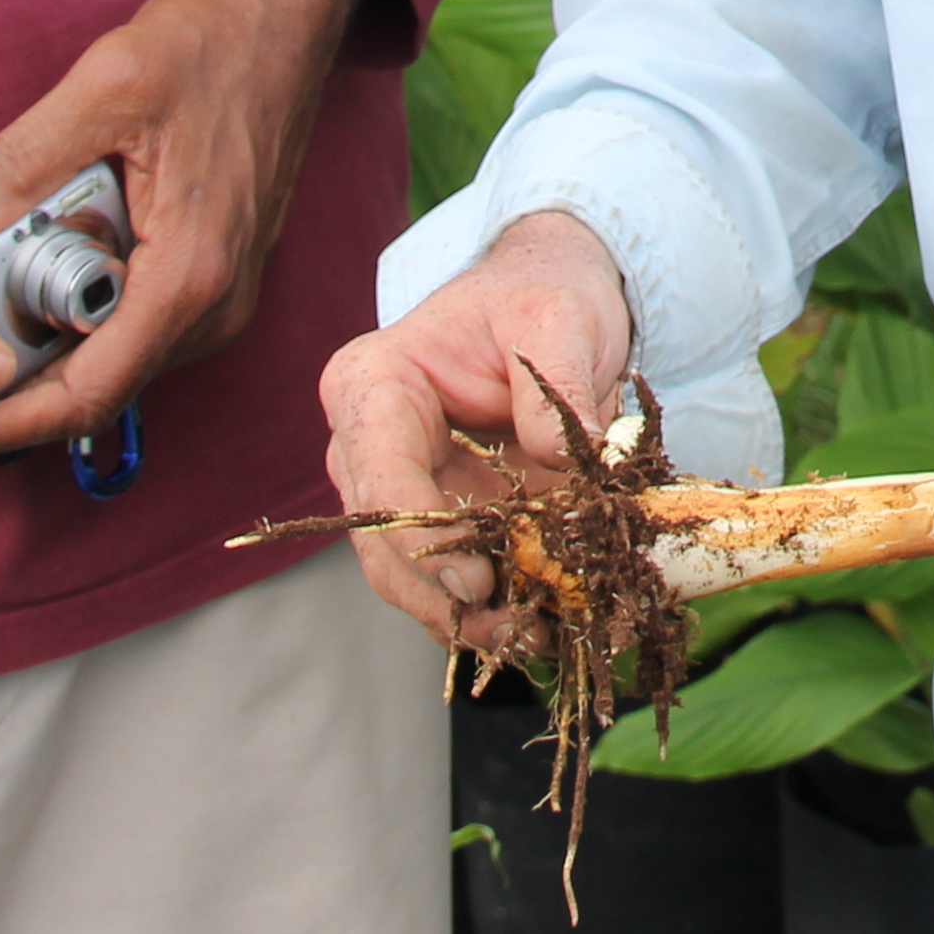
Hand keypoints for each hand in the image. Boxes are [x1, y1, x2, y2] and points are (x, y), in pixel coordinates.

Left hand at [0, 0, 393, 447]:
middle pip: (99, 386)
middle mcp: (214, 303)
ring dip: (48, 347)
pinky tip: (36, 273)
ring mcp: (222, 294)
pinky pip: (137, 325)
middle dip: (15, 385)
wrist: (286, 19)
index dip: (11, 422)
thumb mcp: (104, 87)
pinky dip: (81, 316)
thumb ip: (22, 161)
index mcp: (188, 274)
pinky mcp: (217, 276)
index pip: (90, 393)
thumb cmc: (211, 46)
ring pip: (117, 358)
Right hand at [315, 209, 634, 655]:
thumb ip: (555, 387)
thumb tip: (564, 459)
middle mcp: (369, 448)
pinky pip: (459, 580)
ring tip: (540, 637)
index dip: (422, 542)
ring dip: (474, 618)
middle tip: (513, 632)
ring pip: (417, 579)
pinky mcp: (446, 521)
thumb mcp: (558, 318)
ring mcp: (403, 492)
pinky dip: (502, 609)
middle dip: (445, 599)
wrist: (552, 302)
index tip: (477, 584)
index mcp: (372, 387)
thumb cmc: (542, 296)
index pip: (381, 480)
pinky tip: (553, 625)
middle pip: (384, 547)